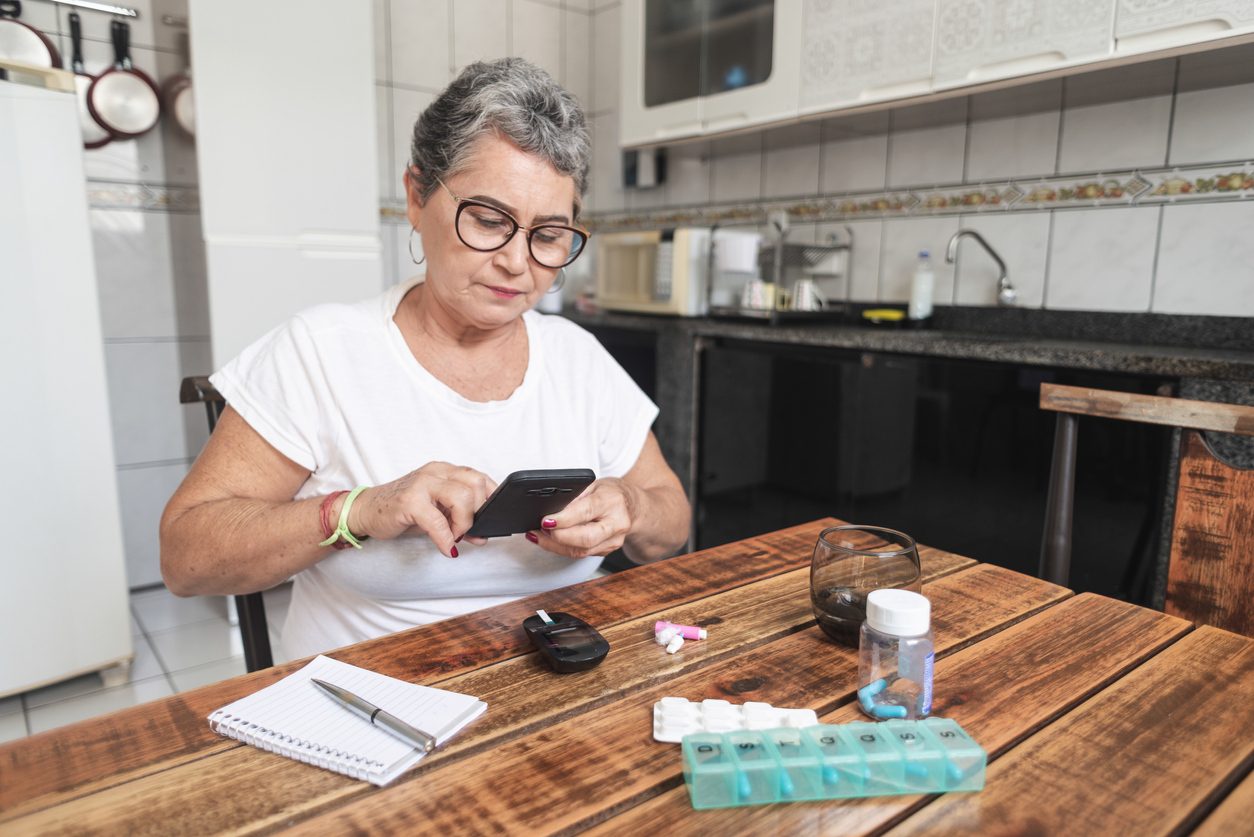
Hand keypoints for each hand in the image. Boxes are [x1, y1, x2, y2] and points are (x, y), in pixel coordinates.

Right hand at [347, 462, 494, 555]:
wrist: (366, 511)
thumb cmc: (402, 510)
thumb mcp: (437, 514)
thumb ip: (460, 521)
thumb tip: (482, 535)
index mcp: (445, 471)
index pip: (481, 477)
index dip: (491, 500)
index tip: (490, 518)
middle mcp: (435, 472)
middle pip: (476, 484)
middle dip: (478, 512)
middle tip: (467, 530)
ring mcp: (422, 484)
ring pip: (462, 497)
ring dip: (464, 523)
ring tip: (454, 536)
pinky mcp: (409, 501)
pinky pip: (437, 522)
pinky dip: (445, 538)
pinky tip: (445, 548)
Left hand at [527, 478, 639, 558]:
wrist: (633, 506)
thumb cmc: (610, 493)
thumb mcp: (594, 484)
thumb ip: (575, 495)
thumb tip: (551, 508)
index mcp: (612, 502)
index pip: (586, 512)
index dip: (564, 519)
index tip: (545, 521)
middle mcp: (617, 524)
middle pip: (586, 538)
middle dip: (559, 537)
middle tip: (539, 530)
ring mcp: (614, 541)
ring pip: (581, 551)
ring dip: (555, 546)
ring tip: (537, 536)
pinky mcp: (608, 551)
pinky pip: (581, 554)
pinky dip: (562, 548)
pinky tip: (549, 541)